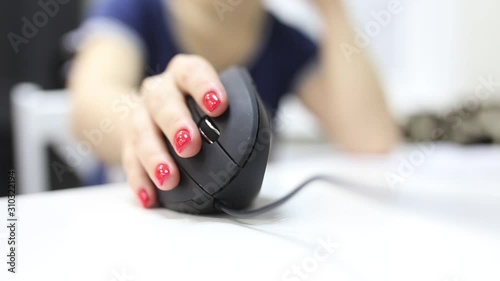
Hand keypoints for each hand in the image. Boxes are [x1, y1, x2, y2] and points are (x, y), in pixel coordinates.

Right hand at [121, 55, 228, 207]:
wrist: (155, 113)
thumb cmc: (197, 111)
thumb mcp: (214, 104)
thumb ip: (232, 117)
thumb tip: (255, 148)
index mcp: (184, 75)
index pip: (192, 72)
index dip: (204, 86)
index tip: (218, 105)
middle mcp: (159, 91)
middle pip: (162, 101)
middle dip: (176, 124)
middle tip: (190, 146)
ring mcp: (140, 116)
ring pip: (141, 132)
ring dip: (155, 157)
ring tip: (169, 179)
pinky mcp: (127, 143)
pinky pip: (130, 162)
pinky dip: (140, 181)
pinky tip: (150, 196)